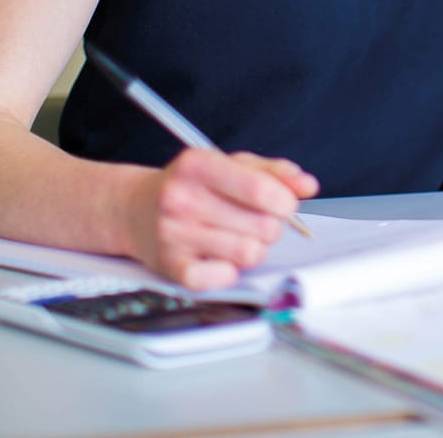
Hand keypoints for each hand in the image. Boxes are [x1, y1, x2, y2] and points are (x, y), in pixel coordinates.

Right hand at [124, 150, 318, 289]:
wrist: (135, 210)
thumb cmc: (191, 186)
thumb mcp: (231, 164)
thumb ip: (273, 172)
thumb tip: (307, 185)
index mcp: (198, 165)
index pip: (261, 190)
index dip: (286, 202)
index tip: (284, 204)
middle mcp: (181, 199)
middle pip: (263, 226)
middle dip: (271, 226)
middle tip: (256, 221)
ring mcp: (174, 236)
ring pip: (250, 253)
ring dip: (254, 248)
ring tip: (238, 236)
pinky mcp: (172, 268)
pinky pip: (224, 277)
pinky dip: (230, 270)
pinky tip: (220, 256)